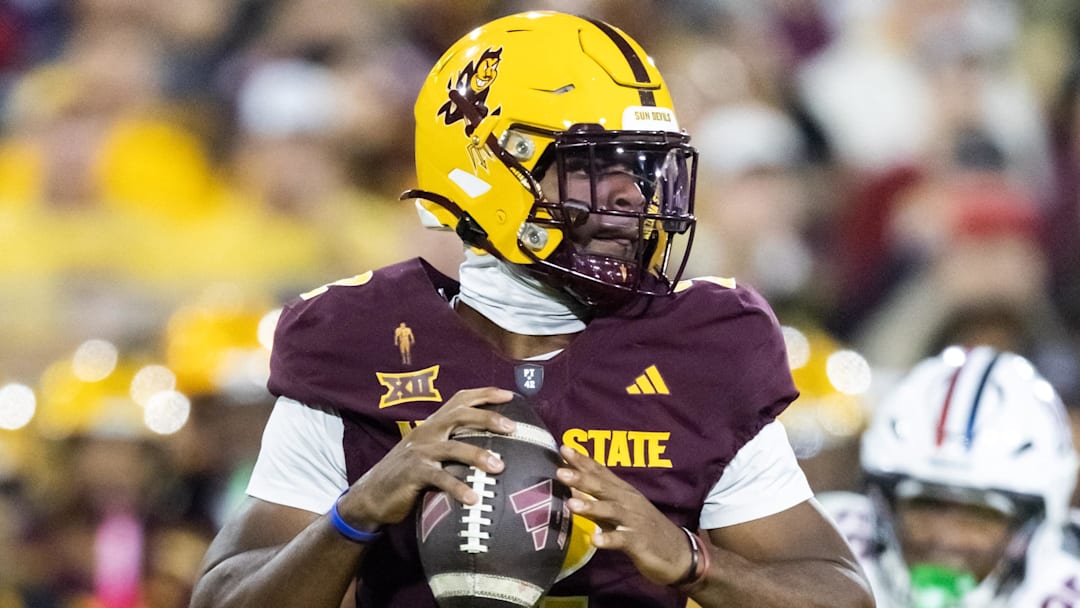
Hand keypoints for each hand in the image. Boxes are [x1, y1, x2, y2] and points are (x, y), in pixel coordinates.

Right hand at [337, 387, 516, 530]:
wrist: (371, 495)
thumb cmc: (407, 474)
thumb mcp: (429, 453)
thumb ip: (452, 445)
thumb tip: (489, 446)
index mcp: (432, 424)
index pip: (459, 400)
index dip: (484, 394)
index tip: (509, 395)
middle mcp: (426, 432)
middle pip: (459, 416)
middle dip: (487, 418)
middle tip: (512, 427)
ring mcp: (419, 452)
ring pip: (452, 447)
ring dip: (478, 456)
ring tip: (500, 466)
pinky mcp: (412, 474)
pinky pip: (439, 479)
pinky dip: (457, 488)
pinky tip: (473, 499)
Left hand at [556, 444, 693, 585]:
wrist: (678, 552)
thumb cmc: (644, 528)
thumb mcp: (619, 511)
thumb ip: (597, 499)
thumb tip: (571, 487)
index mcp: (622, 492)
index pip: (601, 472)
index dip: (582, 460)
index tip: (563, 448)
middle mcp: (627, 502)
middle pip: (603, 487)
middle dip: (582, 478)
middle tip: (560, 471)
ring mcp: (634, 521)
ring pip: (611, 511)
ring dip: (592, 506)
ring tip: (571, 503)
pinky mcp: (638, 542)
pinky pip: (622, 540)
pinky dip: (609, 539)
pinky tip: (595, 540)